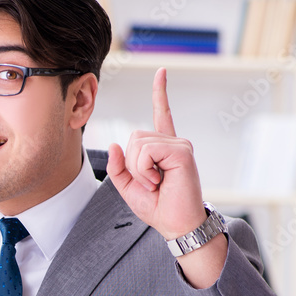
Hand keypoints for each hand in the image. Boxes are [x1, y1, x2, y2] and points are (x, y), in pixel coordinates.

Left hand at [106, 68, 206, 240]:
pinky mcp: (182, 151)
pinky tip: (159, 180)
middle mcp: (174, 142)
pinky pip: (148, 151)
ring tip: (156, 183)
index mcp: (163, 148)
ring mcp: (180, 145)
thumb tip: (114, 143)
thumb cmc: (157, 206)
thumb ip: (118, 166)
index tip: (161, 71)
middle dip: (132, 164)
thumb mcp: (129, 186)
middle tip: (150, 183)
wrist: (176, 223)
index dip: (160, 92)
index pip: (162, 114)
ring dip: (139, 169)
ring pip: (138, 144)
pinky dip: (145, 169)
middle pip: (134, 137)